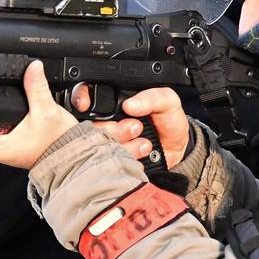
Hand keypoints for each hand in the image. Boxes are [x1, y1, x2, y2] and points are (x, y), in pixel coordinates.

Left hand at [0, 61, 77, 168]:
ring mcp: (7, 150)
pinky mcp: (16, 148)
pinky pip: (6, 131)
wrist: (72, 158)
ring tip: (12, 103)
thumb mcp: (45, 110)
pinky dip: (10, 121)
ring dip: (1, 114)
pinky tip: (20, 113)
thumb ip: (36, 87)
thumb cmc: (57, 143)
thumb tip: (32, 67)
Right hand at [74, 87, 191, 169]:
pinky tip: (140, 153)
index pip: (84, 97)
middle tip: (136, 127)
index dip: (81, 99)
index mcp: (112, 103)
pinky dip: (126, 158)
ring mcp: (105, 142)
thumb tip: (130, 105)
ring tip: (144, 143)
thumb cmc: (168, 121)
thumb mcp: (167, 102)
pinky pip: (108, 161)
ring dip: (122, 145)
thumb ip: (152, 98)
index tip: (86, 105)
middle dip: (112, 128)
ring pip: (98, 145)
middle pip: (90, 125)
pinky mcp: (111, 160)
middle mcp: (104, 122)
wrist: (176, 149)